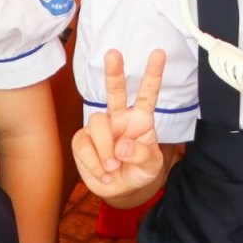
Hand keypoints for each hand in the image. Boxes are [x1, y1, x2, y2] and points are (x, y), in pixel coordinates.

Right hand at [70, 49, 168, 205]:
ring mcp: (100, 128)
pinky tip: (102, 172)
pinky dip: (94, 163)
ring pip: (97, 122)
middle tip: (113, 53)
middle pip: (115, 91)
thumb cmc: (138, 171)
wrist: (119, 190)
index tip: (159, 53)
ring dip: (105, 149)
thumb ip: (142, 156)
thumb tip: (122, 147)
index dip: (153, 74)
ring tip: (112, 167)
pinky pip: (84, 145)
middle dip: (114, 72)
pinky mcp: (83, 140)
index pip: (148, 94)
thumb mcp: (151, 167)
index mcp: (141, 119)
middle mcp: (119, 118)